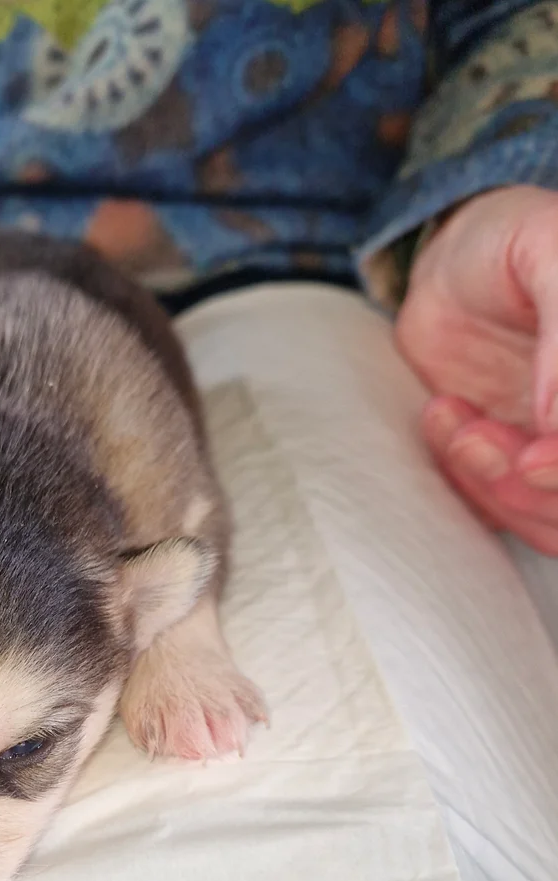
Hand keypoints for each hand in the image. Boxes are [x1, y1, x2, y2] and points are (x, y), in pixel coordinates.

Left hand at [395, 184, 557, 554]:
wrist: (450, 264)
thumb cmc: (511, 242)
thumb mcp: (547, 252)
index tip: (530, 458)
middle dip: (534, 489)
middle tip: (476, 437)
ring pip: (557, 525)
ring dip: (497, 490)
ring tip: (457, 422)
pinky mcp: (523, 474)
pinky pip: (508, 516)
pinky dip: (470, 485)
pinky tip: (447, 417)